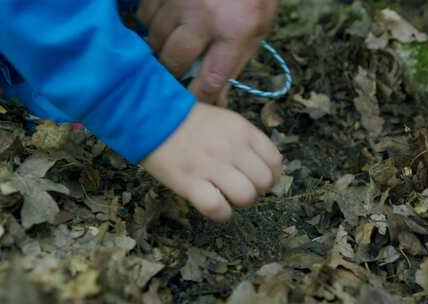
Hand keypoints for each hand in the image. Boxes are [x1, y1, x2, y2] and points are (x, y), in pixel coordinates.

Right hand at [137, 0, 278, 105]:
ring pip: (154, 38)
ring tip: (172, 42)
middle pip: (173, 61)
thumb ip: (235, 64)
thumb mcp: (257, 29)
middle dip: (171, 72)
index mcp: (235, 32)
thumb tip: (217, 101)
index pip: (209, 81)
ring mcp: (180, 0)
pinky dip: (152, 22)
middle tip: (174, 72)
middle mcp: (204, 17)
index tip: (190, 105)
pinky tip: (167, 20)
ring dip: (160, 46)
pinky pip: (145, 14)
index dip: (197, 99)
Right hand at [141, 103, 281, 221]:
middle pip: (264, 182)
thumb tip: (260, 166)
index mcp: (243, 131)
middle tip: (239, 186)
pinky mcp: (191, 183)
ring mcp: (212, 166)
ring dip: (238, 202)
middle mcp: (233, 148)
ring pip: (246, 196)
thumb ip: (245, 140)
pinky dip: (220, 213)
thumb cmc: (190, 120)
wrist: (153, 117)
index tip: (257, 178)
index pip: (275, 161)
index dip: (271, 175)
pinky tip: (213, 206)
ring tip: (225, 195)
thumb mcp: (225, 120)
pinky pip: (217, 209)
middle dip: (256, 189)